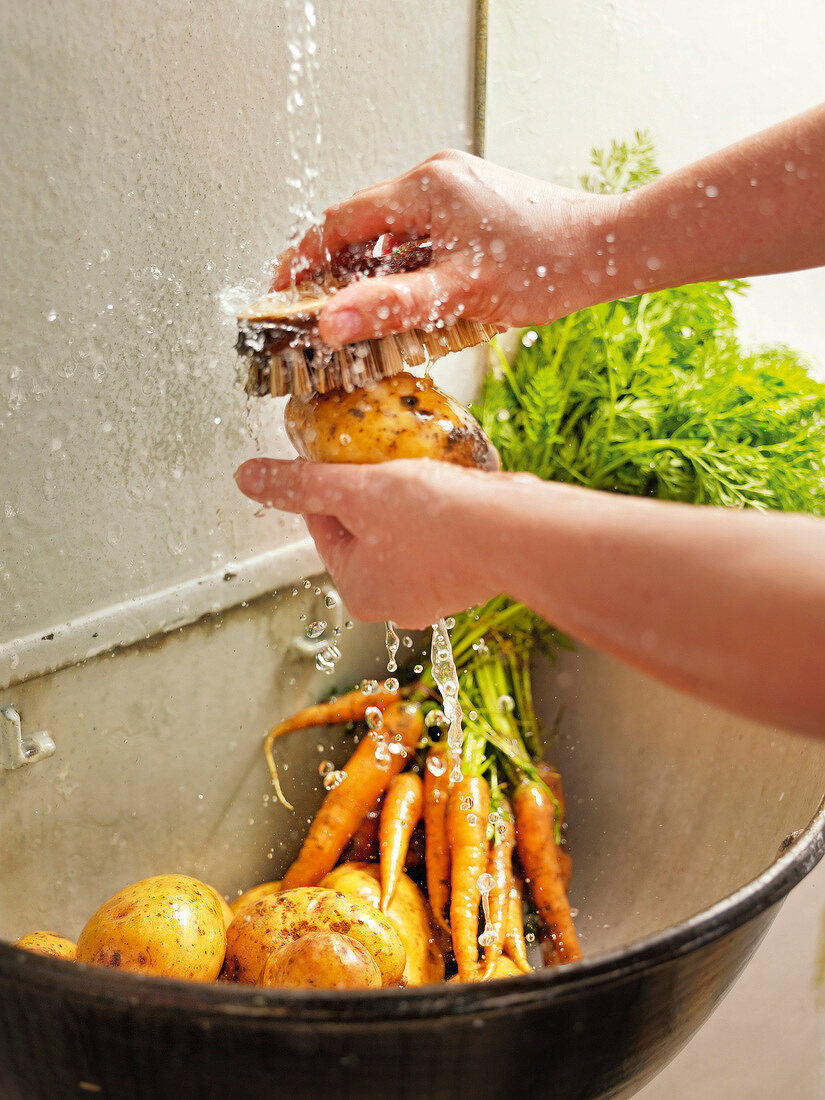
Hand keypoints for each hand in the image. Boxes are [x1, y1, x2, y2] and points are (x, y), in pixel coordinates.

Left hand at [234, 457, 504, 626]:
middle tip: (389, 461)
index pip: (324, 524)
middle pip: (365, 531)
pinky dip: (443, 516)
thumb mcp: (353, 490)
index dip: (332, 482)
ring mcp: (436, 596)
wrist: (513, 533)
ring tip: (424, 471)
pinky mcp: (469, 580)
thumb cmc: (433, 519)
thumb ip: (300, 484)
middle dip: (373, 494)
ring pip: (405, 534)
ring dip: (409, 502)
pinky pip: (442, 540)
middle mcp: (394, 605)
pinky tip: (454, 491)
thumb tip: (248, 477)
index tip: (347, 455)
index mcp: (357, 591)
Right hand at [270, 150, 619, 347]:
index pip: (339, 220)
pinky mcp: (473, 202)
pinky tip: (411, 297)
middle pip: (362, 222)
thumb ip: (392, 306)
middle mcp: (436, 176)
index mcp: (425, 188)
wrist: (607, 249)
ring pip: (391, 229)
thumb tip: (330, 323)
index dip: (303, 259)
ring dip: (372, 269)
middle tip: (319, 312)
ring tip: (363, 314)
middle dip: (335, 268)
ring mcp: (456, 186)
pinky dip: (405, 263)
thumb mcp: (461, 293)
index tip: (282, 292)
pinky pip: (420, 232)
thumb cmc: (545, 266)